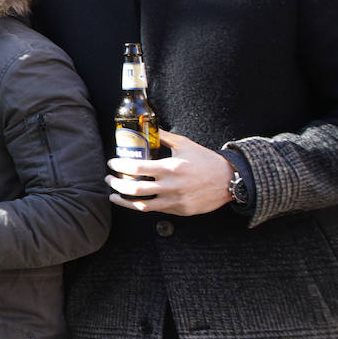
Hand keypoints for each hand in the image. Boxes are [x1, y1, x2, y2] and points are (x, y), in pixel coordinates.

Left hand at [106, 130, 233, 215]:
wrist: (229, 180)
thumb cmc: (205, 159)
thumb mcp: (184, 144)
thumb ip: (163, 137)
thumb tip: (145, 128)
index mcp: (171, 167)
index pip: (137, 167)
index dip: (120, 165)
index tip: (111, 163)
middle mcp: (172, 186)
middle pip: (135, 188)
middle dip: (117, 184)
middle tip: (108, 179)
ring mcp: (176, 200)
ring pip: (142, 205)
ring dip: (124, 200)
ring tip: (114, 194)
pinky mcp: (181, 210)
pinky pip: (156, 210)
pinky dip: (141, 206)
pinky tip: (133, 201)